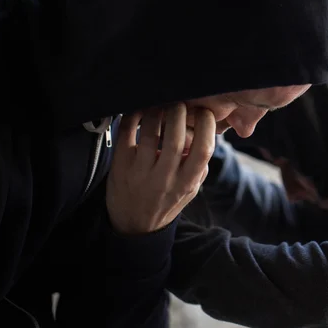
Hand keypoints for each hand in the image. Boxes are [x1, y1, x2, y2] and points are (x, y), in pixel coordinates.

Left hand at [106, 103, 215, 234]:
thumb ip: (200, 165)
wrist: (133, 225)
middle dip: (180, 111)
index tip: (203, 112)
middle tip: (179, 102)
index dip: (206, 124)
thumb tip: (202, 130)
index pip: (204, 149)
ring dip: (157, 110)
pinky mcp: (120, 165)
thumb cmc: (166, 200)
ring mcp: (140, 171)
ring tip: (160, 103)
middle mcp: (165, 178)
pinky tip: (140, 108)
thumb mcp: (190, 189)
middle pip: (176, 136)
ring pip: (150, 131)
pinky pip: (126, 132)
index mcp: (187, 182)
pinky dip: (133, 115)